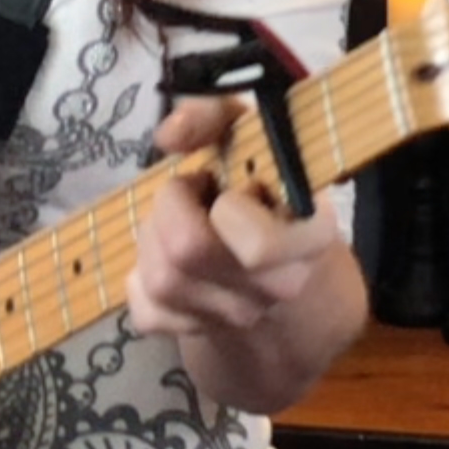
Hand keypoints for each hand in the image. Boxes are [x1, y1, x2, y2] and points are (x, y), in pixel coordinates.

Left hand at [126, 95, 349, 343]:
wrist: (280, 264)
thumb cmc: (265, 186)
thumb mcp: (252, 134)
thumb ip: (214, 115)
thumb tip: (169, 134)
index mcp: (308, 238)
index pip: (257, 245)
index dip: (226, 206)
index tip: (231, 189)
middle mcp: (279, 287)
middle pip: (187, 253)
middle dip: (172, 208)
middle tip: (190, 193)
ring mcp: (238, 318)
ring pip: (159, 280)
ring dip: (152, 236)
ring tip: (178, 219)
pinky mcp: (195, 333)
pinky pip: (143, 310)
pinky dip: (140, 276)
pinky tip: (165, 257)